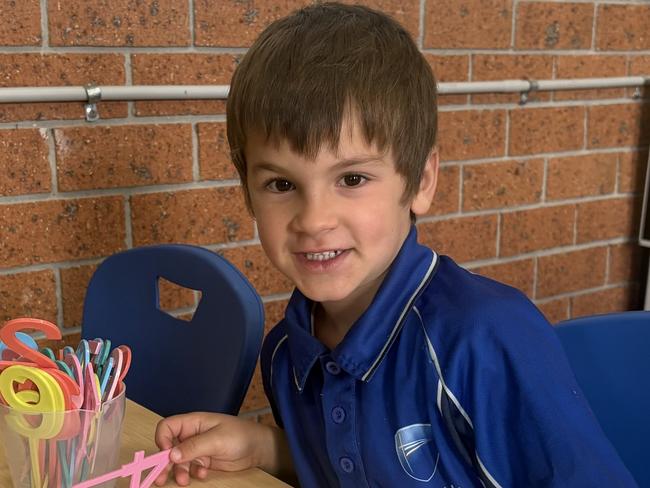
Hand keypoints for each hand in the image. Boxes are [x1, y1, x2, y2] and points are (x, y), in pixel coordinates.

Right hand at [154, 412, 272, 485]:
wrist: (258, 449)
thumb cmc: (241, 435)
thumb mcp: (217, 439)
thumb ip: (194, 446)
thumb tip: (171, 454)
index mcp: (193, 423)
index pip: (167, 427)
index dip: (162, 440)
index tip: (166, 454)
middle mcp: (192, 435)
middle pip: (169, 447)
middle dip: (164, 463)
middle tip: (160, 478)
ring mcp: (197, 449)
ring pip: (178, 461)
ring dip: (179, 471)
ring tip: (185, 480)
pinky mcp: (203, 460)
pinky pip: (190, 468)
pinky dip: (193, 473)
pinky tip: (204, 473)